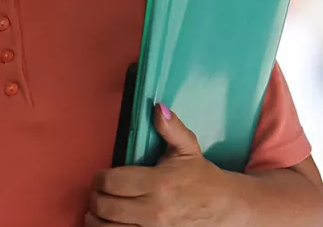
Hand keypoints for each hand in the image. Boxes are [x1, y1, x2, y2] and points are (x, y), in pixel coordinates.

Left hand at [87, 104, 249, 226]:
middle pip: (106, 206)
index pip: (113, 181)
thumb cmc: (203, 178)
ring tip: (96, 211)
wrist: (227, 208)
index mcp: (159, 183)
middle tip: (97, 192)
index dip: (100, 178)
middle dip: (95, 197)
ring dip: (96, 219)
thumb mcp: (189, 149)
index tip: (100, 176)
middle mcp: (154, 210)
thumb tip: (157, 107)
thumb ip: (172, 129)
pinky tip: (107, 224)